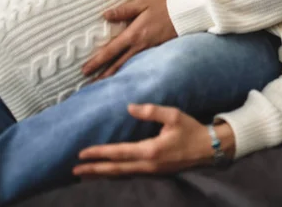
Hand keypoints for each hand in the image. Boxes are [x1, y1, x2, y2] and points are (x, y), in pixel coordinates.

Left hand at [73, 104, 234, 177]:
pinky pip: (129, 174)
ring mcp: (151, 171)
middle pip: (115, 170)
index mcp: (150, 150)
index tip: (82, 154)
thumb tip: (130, 107)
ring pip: (121, 174)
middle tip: (74, 170)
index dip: (100, 153)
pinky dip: (115, 173)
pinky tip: (107, 171)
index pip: (119, 153)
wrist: (208, 148)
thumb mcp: (173, 115)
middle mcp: (148, 165)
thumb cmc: (190, 130)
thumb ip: (151, 110)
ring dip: (102, 173)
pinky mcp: (154, 172)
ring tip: (85, 174)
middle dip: (94, 170)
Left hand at [82, 0, 177, 78]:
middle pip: (117, 65)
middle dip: (102, 76)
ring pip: (127, 67)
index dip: (97, 61)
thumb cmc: (163, 8)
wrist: (186, 17)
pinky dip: (128, 73)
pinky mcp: (154, 54)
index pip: (111, 50)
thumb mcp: (143, 4)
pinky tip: (123, 79)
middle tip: (88, 87)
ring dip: (114, 77)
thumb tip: (105, 14)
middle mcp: (139, 47)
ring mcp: (147, 52)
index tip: (85, 70)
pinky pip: (138, 66)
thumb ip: (124, 10)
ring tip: (102, 87)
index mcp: (133, 34)